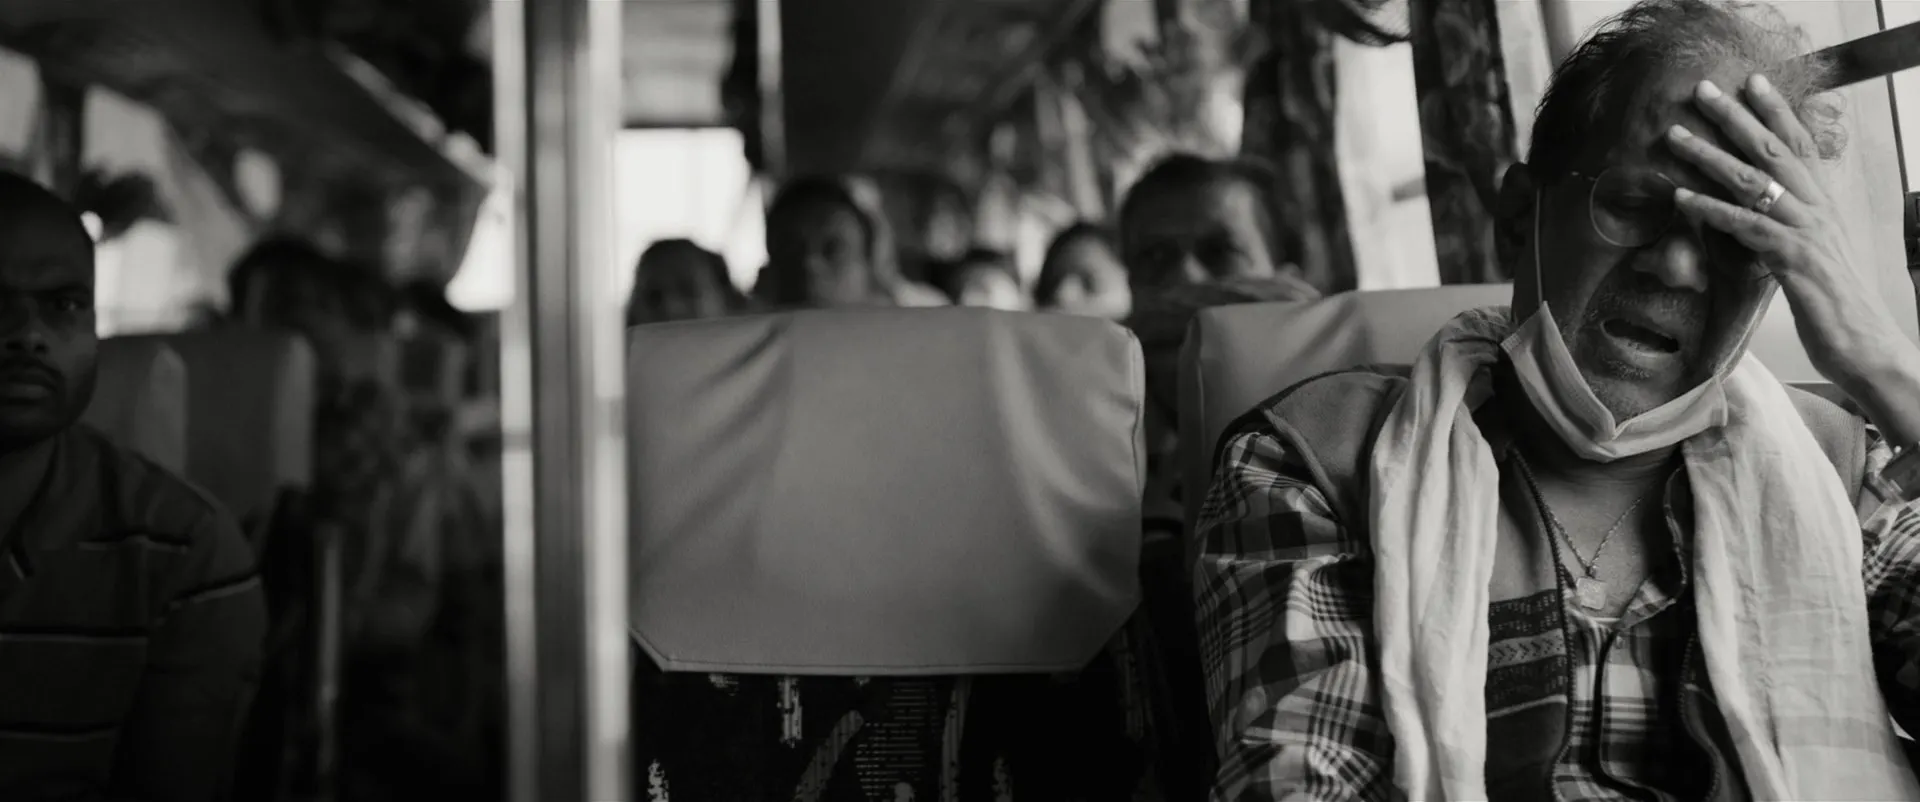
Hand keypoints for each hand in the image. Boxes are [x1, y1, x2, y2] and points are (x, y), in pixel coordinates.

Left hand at [1666, 75, 1913, 388]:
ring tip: (1674, 137)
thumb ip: (1786, 231)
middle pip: (1774, 151)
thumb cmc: (1835, 306)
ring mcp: (1808, 232)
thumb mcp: (1810, 257)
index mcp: (1824, 204)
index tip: (1751, 81)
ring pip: (1754, 182)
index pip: (1801, 145)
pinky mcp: (1794, 260)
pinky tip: (1681, 198)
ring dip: (1709, 156)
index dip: (1777, 111)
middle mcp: (1819, 209)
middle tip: (1701, 90)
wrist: (1867, 346)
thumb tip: (1757, 218)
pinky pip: (1747, 226)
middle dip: (1736, 117)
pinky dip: (1711, 209)